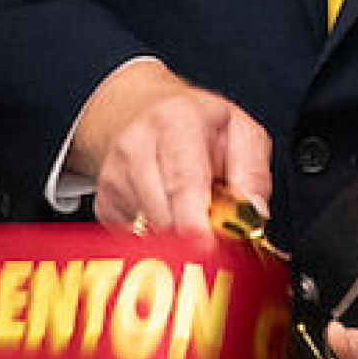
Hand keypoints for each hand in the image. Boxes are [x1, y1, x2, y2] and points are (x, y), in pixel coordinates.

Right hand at [71, 59, 270, 235]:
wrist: (144, 113)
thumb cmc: (196, 126)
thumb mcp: (241, 132)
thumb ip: (253, 172)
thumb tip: (253, 212)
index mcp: (176, 121)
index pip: (182, 178)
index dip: (193, 219)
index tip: (206, 245)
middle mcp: (137, 145)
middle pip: (162, 214)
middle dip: (193, 240)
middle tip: (217, 241)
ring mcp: (114, 175)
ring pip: (149, 233)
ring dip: (178, 239)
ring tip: (193, 214)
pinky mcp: (104, 203)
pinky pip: (134, 239)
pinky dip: (158, 239)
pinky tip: (168, 215)